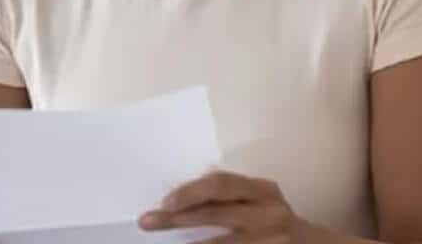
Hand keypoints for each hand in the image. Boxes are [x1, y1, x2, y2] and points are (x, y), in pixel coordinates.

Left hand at [139, 170, 308, 242]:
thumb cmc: (273, 218)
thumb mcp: (260, 199)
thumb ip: (230, 196)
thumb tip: (178, 199)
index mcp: (263, 190)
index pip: (221, 184)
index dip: (190, 192)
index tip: (164, 202)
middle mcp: (268, 213)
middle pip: (216, 213)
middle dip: (177, 219)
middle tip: (147, 222)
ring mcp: (270, 240)